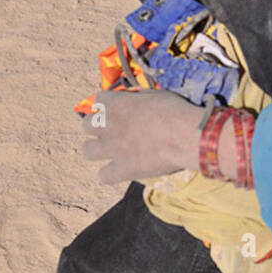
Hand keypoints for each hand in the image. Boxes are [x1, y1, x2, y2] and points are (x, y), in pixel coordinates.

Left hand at [81, 89, 204, 184]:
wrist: (185, 136)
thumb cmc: (174, 111)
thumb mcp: (154, 96)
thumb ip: (137, 100)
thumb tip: (132, 102)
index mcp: (116, 104)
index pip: (99, 100)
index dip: (107, 104)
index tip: (116, 107)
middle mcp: (108, 126)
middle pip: (86, 125)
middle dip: (97, 126)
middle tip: (111, 129)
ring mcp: (112, 149)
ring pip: (87, 150)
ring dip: (97, 149)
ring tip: (111, 150)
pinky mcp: (121, 170)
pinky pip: (103, 176)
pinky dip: (109, 174)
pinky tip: (120, 170)